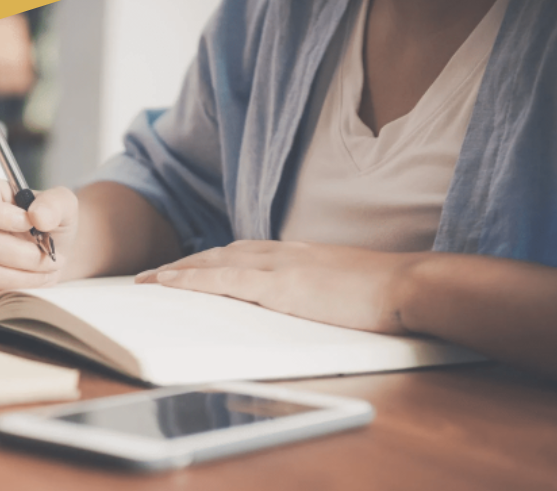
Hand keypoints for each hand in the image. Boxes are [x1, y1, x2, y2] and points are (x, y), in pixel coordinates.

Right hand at [0, 174, 77, 296]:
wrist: (44, 248)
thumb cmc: (44, 221)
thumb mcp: (60, 203)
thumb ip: (54, 204)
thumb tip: (38, 217)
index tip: (29, 223)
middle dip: (25, 254)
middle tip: (50, 256)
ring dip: (23, 275)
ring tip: (45, 268)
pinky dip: (14, 288)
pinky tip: (29, 278)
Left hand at [135, 241, 419, 333]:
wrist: (408, 285)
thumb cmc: (384, 292)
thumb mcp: (340, 286)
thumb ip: (316, 290)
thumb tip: (304, 303)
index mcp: (296, 254)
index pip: (242, 253)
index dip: (210, 260)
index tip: (187, 268)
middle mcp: (281, 252)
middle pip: (219, 253)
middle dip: (184, 264)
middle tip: (152, 275)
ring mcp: (279, 266)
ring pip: (213, 262)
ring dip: (177, 271)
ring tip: (148, 280)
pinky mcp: (279, 285)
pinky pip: (223, 279)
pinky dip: (191, 279)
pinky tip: (167, 283)